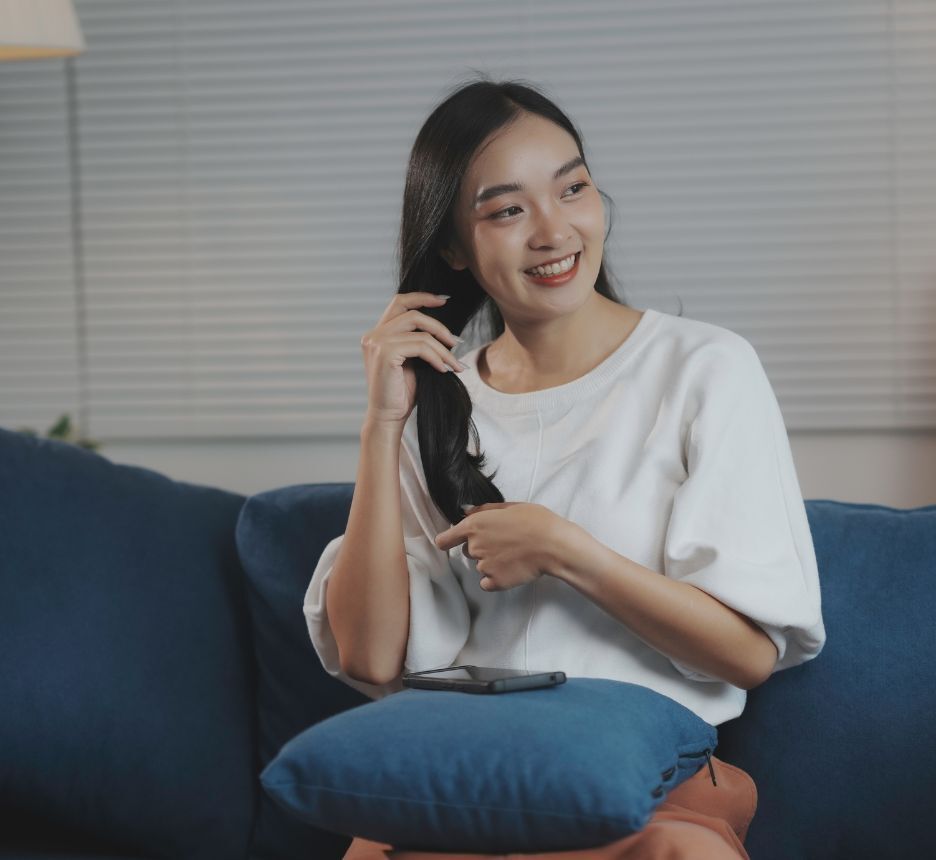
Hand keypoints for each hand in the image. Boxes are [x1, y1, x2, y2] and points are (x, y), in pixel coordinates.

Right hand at [359, 292, 465, 427]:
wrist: (389, 417)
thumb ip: (419, 342)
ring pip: (420, 331)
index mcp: (378, 334)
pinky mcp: (385, 353)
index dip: (422, 297)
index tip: (444, 300)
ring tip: (454, 364)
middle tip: (456, 342)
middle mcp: (373, 335)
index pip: (399, 302)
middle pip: (412, 313)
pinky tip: (443, 369)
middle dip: (438, 326)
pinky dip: (436, 356)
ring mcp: (377, 343)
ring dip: (442, 348)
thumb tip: (445, 331)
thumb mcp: (412, 361)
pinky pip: (420, 346)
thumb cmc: (402, 393)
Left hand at [434, 502, 564, 591]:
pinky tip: (510, 570)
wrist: (553, 545)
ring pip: (480, 566)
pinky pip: (487, 582)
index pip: (445, 540)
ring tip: (513, 555)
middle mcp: (474, 547)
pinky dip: (495, 579)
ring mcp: (483, 566)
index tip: (448, 543)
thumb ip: (484, 510)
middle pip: (468, 551)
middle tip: (504, 542)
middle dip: (481, 547)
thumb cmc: (535, 521)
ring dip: (491, 562)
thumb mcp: (510, 506)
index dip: (447, 541)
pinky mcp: (495, 582)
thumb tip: (467, 511)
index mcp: (474, 526)